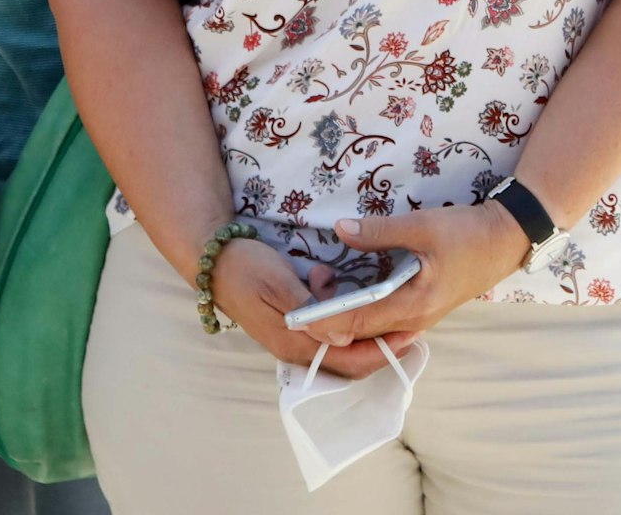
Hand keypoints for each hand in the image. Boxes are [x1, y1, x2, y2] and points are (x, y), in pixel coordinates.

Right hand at [203, 233, 418, 380]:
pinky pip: (326, 331)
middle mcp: (295, 348)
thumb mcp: (279, 281)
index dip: (382, 351)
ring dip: (361, 330)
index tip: (409, 334)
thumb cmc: (245, 266)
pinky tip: (333, 284)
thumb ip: (311, 309)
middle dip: (380, 345)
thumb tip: (343, 335)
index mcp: (294, 342)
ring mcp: (292, 339)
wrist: (211, 258)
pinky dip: (342, 317)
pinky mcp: (290, 325)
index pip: (349, 361)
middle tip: (409, 326)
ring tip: (381, 304)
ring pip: (340, 346)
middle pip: (349, 361)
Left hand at [283, 204, 530, 354]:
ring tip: (318, 289)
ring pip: (373, 326)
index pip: (358, 323)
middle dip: (329, 317)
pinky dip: (362, 308)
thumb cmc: (465, 234)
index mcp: (413, 305)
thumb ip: (378, 232)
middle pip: (361, 330)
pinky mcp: (421, 306)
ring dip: (345, 313)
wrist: (505, 239)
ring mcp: (419, 316)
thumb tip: (338, 230)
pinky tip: (346, 291)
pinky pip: (384, 317)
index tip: (294, 313)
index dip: (324, 320)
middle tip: (303, 291)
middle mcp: (414, 319)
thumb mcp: (421, 226)